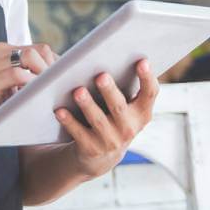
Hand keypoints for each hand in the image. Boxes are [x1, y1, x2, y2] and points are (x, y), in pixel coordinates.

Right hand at [0, 41, 57, 145]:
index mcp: (0, 53)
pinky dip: (33, 85)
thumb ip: (20, 85)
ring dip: (47, 75)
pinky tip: (38, 99)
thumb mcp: (2, 93)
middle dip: (55, 68)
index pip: (38, 49)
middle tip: (61, 89)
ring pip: (33, 57)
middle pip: (40, 49)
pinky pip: (20, 74)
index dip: (55, 65)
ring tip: (52, 93)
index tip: (65, 81)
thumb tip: (51, 89)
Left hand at [55, 58, 159, 178]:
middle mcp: (129, 128)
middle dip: (109, 91)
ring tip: (78, 91)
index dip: (147, 78)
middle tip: (101, 75)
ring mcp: (110, 141)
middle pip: (119, 106)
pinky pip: (78, 133)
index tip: (142, 61)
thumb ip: (126, 87)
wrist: (101, 156)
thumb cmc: (114, 118)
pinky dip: (68, 121)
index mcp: (141, 113)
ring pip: (98, 121)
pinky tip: (59, 110)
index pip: (149, 93)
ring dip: (87, 105)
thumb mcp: (126, 107)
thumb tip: (114, 53)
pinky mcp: (91, 149)